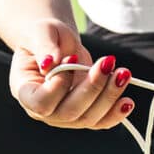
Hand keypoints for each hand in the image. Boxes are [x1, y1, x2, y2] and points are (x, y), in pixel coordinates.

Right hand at [9, 18, 134, 128]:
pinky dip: (116, 113)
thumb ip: (44, 46)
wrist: (59, 44)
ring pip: (89, 117)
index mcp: (25, 91)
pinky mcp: (84, 115)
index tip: (70, 58)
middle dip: (92, 87)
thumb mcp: (41, 32)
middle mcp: (43, 110)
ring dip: (109, 96)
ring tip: (123, 72)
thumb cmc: (44, 36)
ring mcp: (64, 116)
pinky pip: (101, 121)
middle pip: (69, 112)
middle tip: (108, 61)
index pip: (40, 103)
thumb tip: (52, 62)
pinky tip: (127, 101)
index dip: (58, 87)